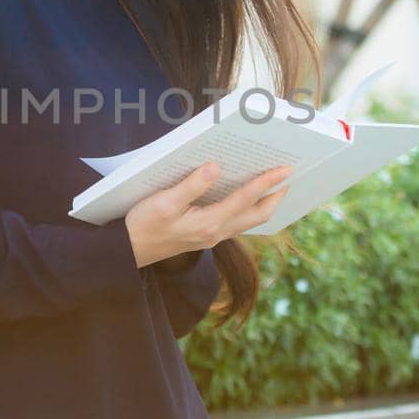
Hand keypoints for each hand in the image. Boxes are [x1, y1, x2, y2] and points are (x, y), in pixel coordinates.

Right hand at [125, 160, 293, 268]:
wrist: (129, 251)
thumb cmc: (143, 225)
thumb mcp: (163, 202)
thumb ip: (191, 185)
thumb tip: (216, 167)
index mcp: (209, 223)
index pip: (245, 199)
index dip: (267, 183)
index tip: (285, 169)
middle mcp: (216, 232)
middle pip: (258, 216)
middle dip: (276, 196)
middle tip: (289, 176)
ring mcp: (212, 236)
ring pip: (249, 221)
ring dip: (265, 204)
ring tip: (274, 186)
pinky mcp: (205, 236)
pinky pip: (236, 222)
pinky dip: (248, 209)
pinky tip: (245, 197)